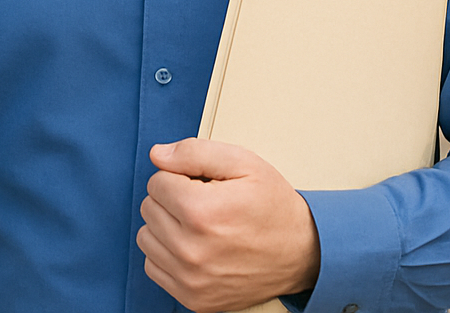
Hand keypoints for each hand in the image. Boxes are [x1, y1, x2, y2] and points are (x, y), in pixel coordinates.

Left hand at [138, 138, 319, 311]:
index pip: (156, 181)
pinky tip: (193, 246)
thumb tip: (157, 155)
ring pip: (147, 237)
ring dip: (166, 226)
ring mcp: (191, 278)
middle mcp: (192, 250)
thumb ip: (195, 152)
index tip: (202, 185)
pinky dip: (167, 254)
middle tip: (205, 203)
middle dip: (172, 199)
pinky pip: (153, 266)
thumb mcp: (244, 163)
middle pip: (149, 208)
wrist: (303, 253)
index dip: (180, 177)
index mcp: (202, 212)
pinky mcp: (192, 297)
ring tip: (199, 225)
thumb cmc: (273, 207)